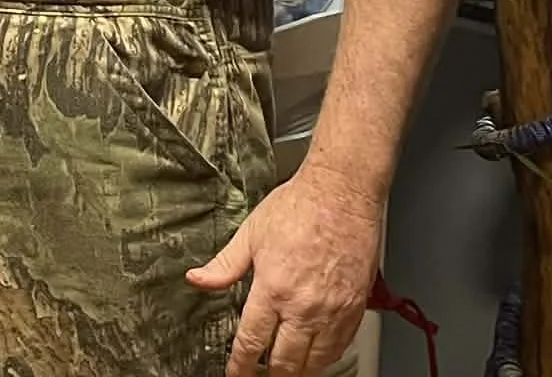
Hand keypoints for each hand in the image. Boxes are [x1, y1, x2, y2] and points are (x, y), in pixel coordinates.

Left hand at [187, 163, 382, 374]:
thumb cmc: (299, 206)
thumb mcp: (252, 232)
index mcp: (273, 288)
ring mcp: (332, 312)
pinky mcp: (354, 311)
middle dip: (269, 375)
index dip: (241, 366)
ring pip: (314, 364)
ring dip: (297, 372)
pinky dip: (325, 359)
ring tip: (286, 370)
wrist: (342, 193)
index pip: (252, 342)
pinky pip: (339, 350)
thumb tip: (197, 279)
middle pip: (284, 363)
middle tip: (260, 374)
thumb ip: (225, 265)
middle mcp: (303, 307)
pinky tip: (315, 355)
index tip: (236, 374)